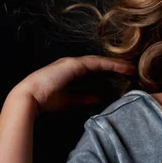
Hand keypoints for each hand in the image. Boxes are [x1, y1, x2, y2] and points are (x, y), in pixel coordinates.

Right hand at [11, 56, 135, 114]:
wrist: (29, 98)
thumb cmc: (45, 101)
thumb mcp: (69, 100)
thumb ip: (84, 98)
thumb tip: (98, 98)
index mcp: (71, 72)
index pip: (95, 70)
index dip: (109, 72)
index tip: (124, 75)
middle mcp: (73, 64)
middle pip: (100, 64)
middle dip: (116, 66)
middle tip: (132, 70)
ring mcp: (73, 63)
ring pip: (100, 62)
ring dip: (116, 64)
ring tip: (131, 68)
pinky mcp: (74, 64)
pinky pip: (96, 63)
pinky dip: (110, 64)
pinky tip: (121, 67)